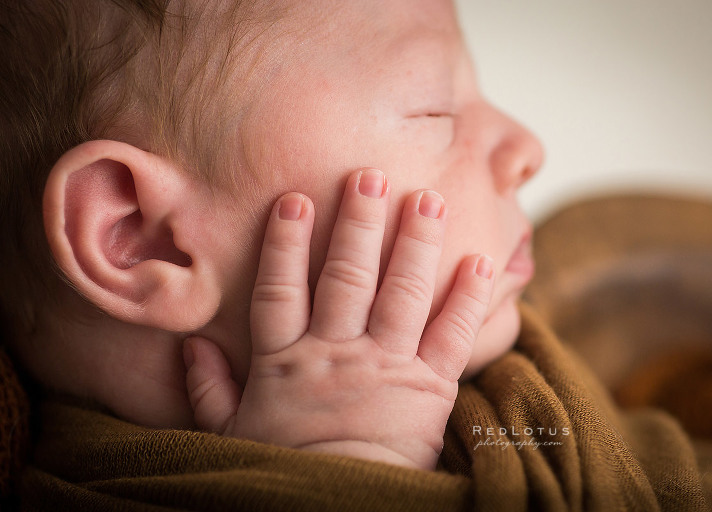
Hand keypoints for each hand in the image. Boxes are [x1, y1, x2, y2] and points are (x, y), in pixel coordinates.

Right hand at [183, 168, 493, 469]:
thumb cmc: (286, 470)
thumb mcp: (232, 433)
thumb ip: (208, 387)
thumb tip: (190, 344)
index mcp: (287, 360)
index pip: (282, 287)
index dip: (286, 241)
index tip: (295, 199)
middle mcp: (337, 351)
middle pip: (348, 274)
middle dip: (359, 222)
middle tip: (370, 176)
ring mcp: (387, 365)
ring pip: (402, 291)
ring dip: (415, 242)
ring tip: (428, 200)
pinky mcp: (430, 386)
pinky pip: (452, 334)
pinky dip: (468, 297)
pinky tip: (481, 259)